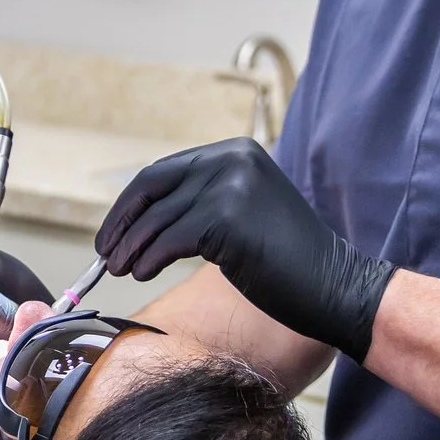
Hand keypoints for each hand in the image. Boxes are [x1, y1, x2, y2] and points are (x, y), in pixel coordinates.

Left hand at [96, 137, 394, 361]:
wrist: (335, 286)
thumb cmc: (287, 262)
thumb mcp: (242, 214)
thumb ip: (201, 203)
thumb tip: (143, 218)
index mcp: (236, 152)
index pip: (164, 172)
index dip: (131, 203)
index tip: (112, 231)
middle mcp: (232, 159)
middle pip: (152, 186)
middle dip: (122, 221)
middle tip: (104, 252)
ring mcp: (230, 185)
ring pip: (157, 219)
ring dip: (131, 247)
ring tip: (120, 269)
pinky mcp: (226, 218)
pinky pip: (169, 239)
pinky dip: (148, 258)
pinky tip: (142, 272)